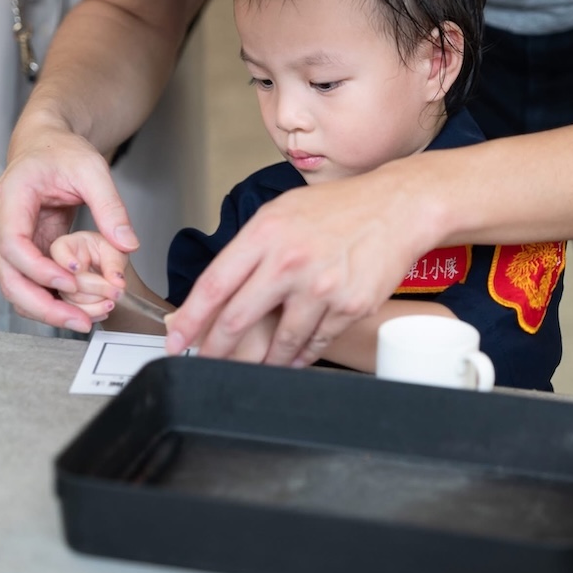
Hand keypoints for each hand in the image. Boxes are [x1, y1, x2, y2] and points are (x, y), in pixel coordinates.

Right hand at [0, 128, 139, 331]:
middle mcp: (3, 225)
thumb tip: (127, 243)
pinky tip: (83, 309)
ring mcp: (11, 242)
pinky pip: (34, 285)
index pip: (13, 245)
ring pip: (19, 289)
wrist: (48, 146)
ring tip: (88, 319)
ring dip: (50, 309)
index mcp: (12, 199)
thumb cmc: (62, 152)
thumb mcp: (92, 169)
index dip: (39, 270)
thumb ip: (110, 206)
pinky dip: (55, 301)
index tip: (70, 282)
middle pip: (10, 278)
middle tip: (80, 320)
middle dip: (44, 306)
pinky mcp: (26, 253)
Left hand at [165, 163, 432, 365]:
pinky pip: (315, 343)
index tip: (176, 340)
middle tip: (207, 362)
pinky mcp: (349, 307)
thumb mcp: (282, 212)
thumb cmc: (339, 208)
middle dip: (215, 350)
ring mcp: (321, 287)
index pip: (214, 285)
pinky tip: (293, 355)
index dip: (189, 320)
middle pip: (237, 321)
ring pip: (279, 342)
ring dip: (263, 360)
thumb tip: (221, 287)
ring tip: (256, 365)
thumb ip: (251, 248)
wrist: (395, 207)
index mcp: (265, 234)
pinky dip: (300, 355)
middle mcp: (289, 261)